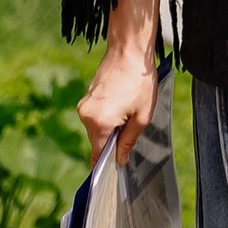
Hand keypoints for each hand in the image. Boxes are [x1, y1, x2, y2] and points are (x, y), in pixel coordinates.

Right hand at [76, 40, 160, 162]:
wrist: (129, 50)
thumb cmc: (139, 81)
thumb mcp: (142, 116)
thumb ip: (128, 141)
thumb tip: (120, 159)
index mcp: (99, 122)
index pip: (97, 154)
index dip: (103, 166)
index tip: (108, 176)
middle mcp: (86, 115)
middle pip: (98, 140)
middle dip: (112, 141)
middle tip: (131, 130)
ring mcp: (85, 104)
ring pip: (97, 127)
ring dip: (111, 126)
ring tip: (129, 111)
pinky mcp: (87, 96)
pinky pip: (96, 115)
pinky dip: (107, 116)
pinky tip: (122, 104)